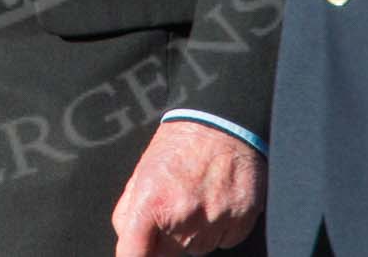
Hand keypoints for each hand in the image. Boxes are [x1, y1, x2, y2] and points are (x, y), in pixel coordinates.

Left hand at [111, 123, 264, 255]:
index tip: (137, 254)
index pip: (133, 254)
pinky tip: (216, 200)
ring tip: (197, 197)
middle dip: (166, 239)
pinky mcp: (240, 223)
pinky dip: (219, 228)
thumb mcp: (142, 172)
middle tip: (174, 206)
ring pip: (197, 249)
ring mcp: (214, 222)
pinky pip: (223, 242)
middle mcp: (183, 218)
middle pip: (167, 255)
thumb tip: (127, 240)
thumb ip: (129, 211)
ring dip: (194, 233)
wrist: (223, 124)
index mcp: (152, 203)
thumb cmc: (180, 145)